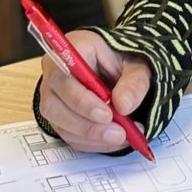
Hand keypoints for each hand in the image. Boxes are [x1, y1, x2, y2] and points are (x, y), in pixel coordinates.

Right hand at [37, 30, 152, 153]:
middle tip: (118, 133)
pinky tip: (113, 140)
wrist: (121, 67)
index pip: (63, 76)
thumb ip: (134, 82)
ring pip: (60, 124)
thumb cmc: (124, 59)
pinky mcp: (60, 116)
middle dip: (87, 124)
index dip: (81, 100)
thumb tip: (124, 105)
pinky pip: (69, 135)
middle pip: (55, 104)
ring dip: (91, 136)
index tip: (107, 114)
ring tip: (121, 137)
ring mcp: (54, 96)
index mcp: (74, 49)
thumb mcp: (137, 64)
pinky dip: (92, 142)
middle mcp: (56, 73)